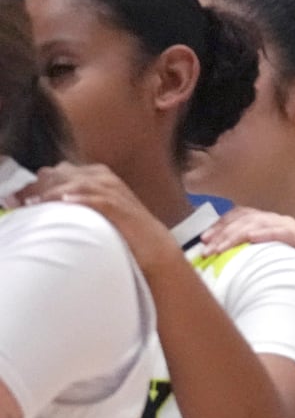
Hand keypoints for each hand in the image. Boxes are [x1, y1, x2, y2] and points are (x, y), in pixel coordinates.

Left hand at [21, 163, 184, 275]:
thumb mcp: (96, 208)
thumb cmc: (122, 230)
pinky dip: (80, 200)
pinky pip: (98, 199)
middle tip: (21, 201)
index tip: (17, 198)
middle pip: (63, 174)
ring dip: (53, 192)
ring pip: (76, 183)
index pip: (58, 170)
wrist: (153, 246)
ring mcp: (114, 192)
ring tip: (35, 203)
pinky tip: (64, 202)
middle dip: (39, 186)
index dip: (36, 183)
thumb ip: (74, 198)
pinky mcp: (121, 207)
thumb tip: (45, 200)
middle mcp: (104, 178)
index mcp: (98, 175)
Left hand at [199, 206, 294, 258]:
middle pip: (246, 218)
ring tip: (222, 247)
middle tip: (208, 249)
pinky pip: (284, 232)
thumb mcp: (264, 262)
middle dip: (223, 233)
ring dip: (237, 234)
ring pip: (260, 222)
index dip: (220, 225)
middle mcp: (280, 221)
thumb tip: (215, 259)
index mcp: (268, 224)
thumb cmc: (292, 277)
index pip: (240, 215)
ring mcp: (293, 228)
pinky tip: (251, 238)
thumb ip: (246, 256)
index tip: (203, 240)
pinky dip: (266, 233)